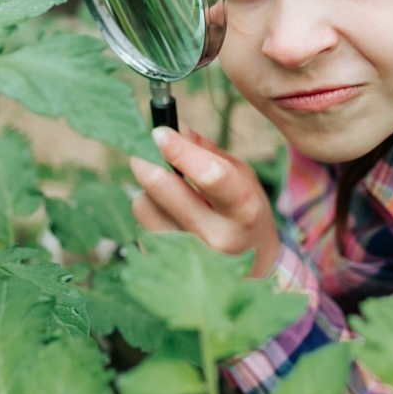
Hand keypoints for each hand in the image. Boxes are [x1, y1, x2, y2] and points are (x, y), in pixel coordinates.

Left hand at [129, 126, 279, 277]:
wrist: (252, 269)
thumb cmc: (244, 214)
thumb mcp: (241, 178)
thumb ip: (206, 151)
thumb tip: (172, 125)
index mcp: (244, 210)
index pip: (209, 175)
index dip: (179, 149)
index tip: (160, 132)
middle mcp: (217, 238)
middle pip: (161, 188)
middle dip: (147, 161)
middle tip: (146, 153)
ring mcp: (189, 257)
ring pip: (143, 205)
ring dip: (148, 191)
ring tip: (169, 195)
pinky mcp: (165, 265)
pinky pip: (140, 225)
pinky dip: (149, 213)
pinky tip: (168, 218)